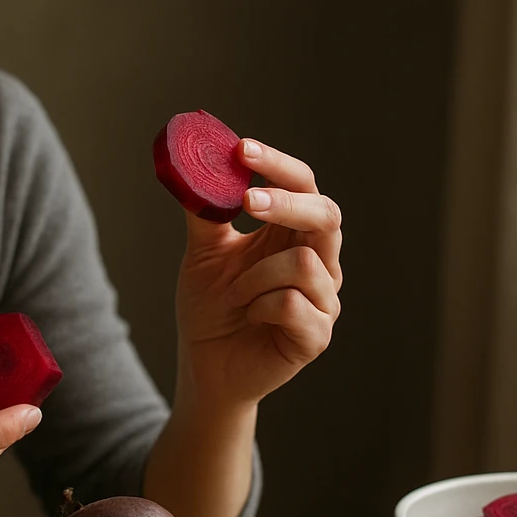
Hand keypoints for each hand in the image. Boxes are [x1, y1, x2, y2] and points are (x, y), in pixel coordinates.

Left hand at [175, 139, 341, 411]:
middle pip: (326, 214)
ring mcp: (323, 300)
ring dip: (256, 276)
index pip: (303, 185)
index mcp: (294, 233)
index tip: (242, 149)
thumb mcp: (203, 252)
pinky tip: (248, 317)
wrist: (204, 367)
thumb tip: (190, 161)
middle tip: (248, 200)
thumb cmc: (210, 308)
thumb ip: (205, 210)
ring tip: (235, 295)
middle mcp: (319, 261)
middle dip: (287, 203)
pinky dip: (260, 307)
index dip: (277, 164)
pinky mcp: (317, 336)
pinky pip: (293, 306)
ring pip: (304, 264)